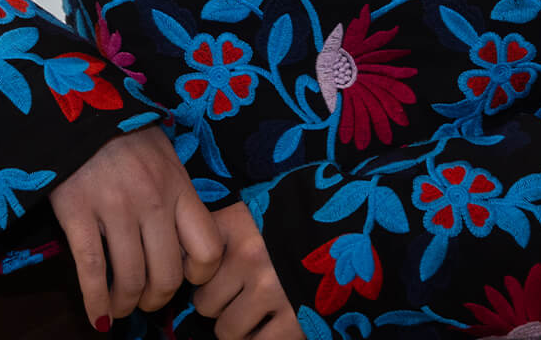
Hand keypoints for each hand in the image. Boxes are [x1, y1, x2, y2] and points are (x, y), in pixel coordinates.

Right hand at [50, 127, 223, 330]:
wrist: (71, 103)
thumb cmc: (119, 129)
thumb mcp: (161, 151)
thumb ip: (175, 189)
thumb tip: (183, 232)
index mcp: (178, 185)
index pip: (208, 248)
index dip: (198, 275)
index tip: (184, 278)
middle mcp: (153, 200)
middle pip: (168, 275)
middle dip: (157, 299)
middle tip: (145, 300)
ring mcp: (114, 207)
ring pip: (131, 279)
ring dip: (126, 304)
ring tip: (120, 306)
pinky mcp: (77, 211)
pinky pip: (91, 271)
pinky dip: (96, 302)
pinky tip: (97, 316)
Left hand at [190, 202, 300, 339]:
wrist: (355, 235)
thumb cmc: (296, 227)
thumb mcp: (256, 214)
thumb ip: (222, 231)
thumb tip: (185, 259)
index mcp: (237, 227)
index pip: (191, 264)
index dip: (200, 277)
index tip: (213, 278)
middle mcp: (250, 257)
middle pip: (205, 303)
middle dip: (218, 306)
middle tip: (237, 298)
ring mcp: (273, 291)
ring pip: (226, 331)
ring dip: (236, 328)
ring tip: (254, 314)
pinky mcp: (295, 321)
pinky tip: (269, 326)